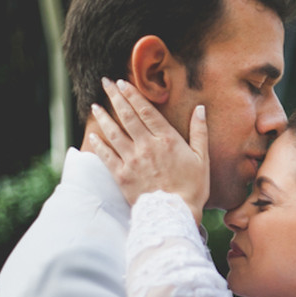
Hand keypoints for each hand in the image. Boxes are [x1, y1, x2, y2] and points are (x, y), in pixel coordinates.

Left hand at [85, 78, 209, 221]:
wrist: (174, 213)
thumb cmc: (192, 188)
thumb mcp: (202, 158)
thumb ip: (199, 132)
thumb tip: (200, 109)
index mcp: (167, 139)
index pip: (146, 110)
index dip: (132, 94)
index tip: (122, 82)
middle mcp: (146, 145)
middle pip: (127, 116)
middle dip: (115, 97)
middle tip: (105, 83)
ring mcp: (132, 160)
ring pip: (113, 132)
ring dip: (103, 116)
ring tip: (95, 106)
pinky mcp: (121, 175)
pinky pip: (106, 155)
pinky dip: (98, 144)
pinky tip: (93, 135)